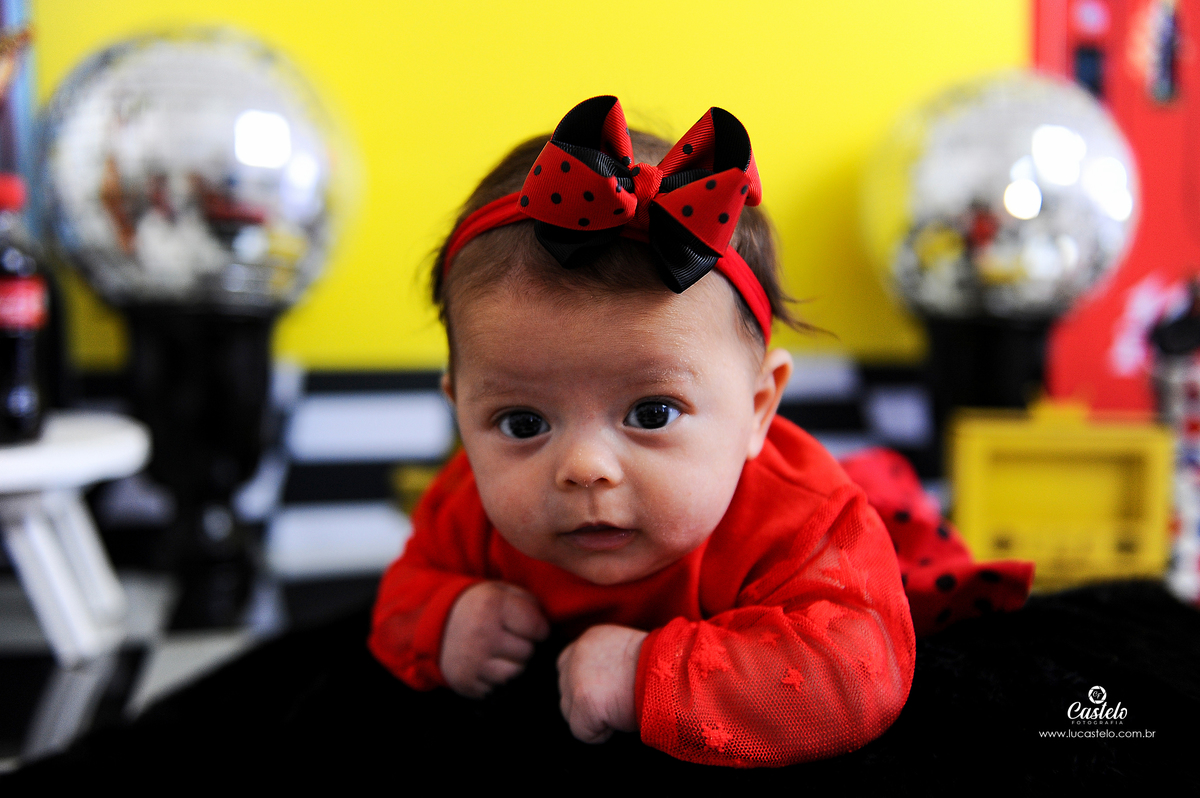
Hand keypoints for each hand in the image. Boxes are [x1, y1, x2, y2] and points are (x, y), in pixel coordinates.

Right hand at [440, 581, 549, 697]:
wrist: (436, 625)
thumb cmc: (478, 606)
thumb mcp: (501, 591)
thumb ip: (529, 603)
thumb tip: (550, 626)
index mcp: (493, 606)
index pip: (538, 628)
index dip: (539, 629)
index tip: (530, 628)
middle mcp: (483, 634)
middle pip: (528, 653)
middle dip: (526, 647)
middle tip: (513, 640)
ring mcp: (473, 661)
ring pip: (517, 673)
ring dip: (515, 665)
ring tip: (503, 653)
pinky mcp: (467, 682)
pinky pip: (499, 688)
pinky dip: (499, 679)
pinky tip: (491, 664)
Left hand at [557, 624, 647, 743]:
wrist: (674, 674)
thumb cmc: (659, 668)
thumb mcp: (625, 653)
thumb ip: (603, 662)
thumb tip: (597, 685)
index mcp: (589, 639)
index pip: (567, 664)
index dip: (584, 683)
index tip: (605, 691)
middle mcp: (577, 653)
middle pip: (565, 690)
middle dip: (585, 702)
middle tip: (614, 702)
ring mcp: (576, 678)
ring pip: (570, 712)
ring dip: (593, 718)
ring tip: (620, 708)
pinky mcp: (583, 702)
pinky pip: (582, 732)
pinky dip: (600, 734)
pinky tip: (619, 720)